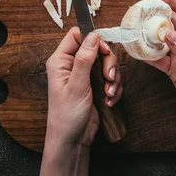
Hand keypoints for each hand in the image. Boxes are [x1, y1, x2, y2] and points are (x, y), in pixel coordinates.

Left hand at [40, 28, 121, 175]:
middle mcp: (73, 65)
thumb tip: (93, 36)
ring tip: (108, 93)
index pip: (78, 35)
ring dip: (113, 78)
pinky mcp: (95, 85)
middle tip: (109, 77)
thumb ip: (84, 59)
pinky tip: (109, 100)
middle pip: (97, 48)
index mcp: (61, 61)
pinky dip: (114, 88)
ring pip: (107, 63)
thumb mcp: (76, 86)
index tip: (104, 51)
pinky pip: (111, 78)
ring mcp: (85, 75)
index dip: (93, 39)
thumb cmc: (66, 116)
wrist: (72, 140)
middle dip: (108, 63)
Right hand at [146, 0, 175, 124]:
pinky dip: (149, 55)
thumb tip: (167, 32)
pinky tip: (138, 51)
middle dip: (155, 15)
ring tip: (133, 29)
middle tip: (138, 11)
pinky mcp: (175, 70)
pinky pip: (159, 59)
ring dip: (149, 35)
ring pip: (162, 40)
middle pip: (171, 22)